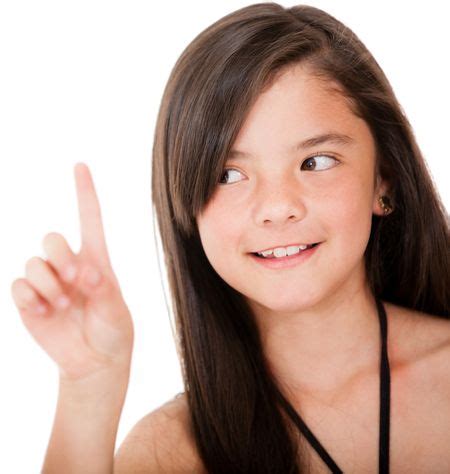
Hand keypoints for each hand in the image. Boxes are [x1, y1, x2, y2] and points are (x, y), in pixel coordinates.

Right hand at [11, 163, 133, 381]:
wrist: (95, 361)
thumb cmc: (113, 331)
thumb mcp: (117, 310)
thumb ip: (104, 290)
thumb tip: (85, 274)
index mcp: (96, 261)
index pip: (89, 220)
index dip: (85, 192)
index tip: (81, 165)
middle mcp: (69, 266)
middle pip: (52, 238)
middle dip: (60, 256)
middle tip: (75, 278)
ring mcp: (48, 283)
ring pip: (33, 263)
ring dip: (47, 283)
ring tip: (62, 305)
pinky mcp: (30, 301)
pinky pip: (18, 287)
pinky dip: (29, 298)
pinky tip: (44, 312)